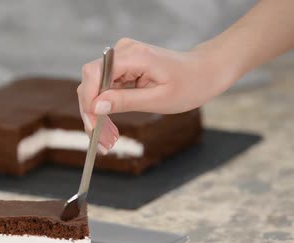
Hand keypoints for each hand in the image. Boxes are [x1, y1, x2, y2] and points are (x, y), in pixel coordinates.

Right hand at [78, 38, 233, 152]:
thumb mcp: (158, 99)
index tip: (93, 123)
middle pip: (91, 81)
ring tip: (106, 138)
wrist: (205, 72)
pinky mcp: (124, 67)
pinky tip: (110, 127)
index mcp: (134, 55)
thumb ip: (125, 101)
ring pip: (96, 87)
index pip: (94, 73)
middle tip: (98, 139)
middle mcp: (124, 52)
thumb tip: (96, 107)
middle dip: (91, 111)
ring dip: (97, 113)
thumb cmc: (189, 84)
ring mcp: (123, 58)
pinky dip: (106, 108)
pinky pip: (106, 87)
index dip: (88, 99)